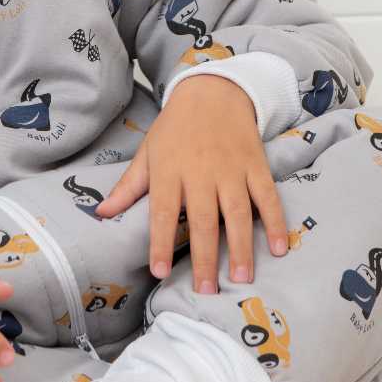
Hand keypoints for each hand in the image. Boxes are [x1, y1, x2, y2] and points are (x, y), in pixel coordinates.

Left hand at [94, 76, 287, 290]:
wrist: (212, 90)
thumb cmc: (175, 127)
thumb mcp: (148, 151)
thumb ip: (129, 186)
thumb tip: (102, 214)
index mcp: (170, 169)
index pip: (163, 212)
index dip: (160, 242)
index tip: (159, 272)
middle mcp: (200, 171)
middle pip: (203, 219)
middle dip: (204, 257)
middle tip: (206, 291)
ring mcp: (231, 168)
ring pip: (237, 212)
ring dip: (240, 247)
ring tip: (241, 279)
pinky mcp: (256, 164)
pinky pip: (267, 196)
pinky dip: (275, 222)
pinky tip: (280, 248)